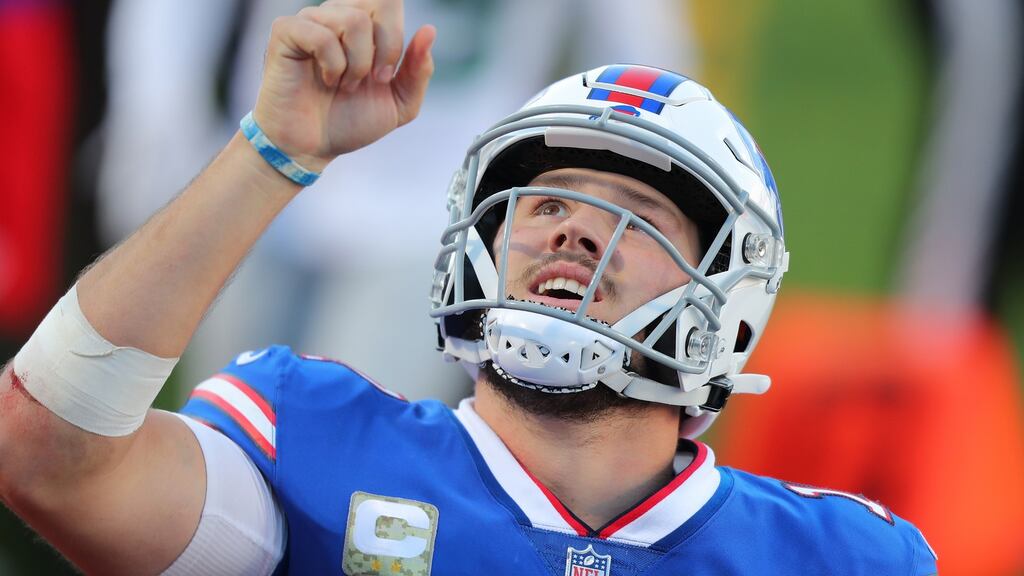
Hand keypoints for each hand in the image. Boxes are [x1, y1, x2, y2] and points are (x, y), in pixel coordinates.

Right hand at [251, 0, 434, 171]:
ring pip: (354, 20)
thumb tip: (429, 30)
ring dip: (357, 64)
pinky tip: (325, 80)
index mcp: (365, 25)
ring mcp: (311, 20)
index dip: (396, 40)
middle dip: (384, 50)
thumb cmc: (349, 122)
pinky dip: (332, 65)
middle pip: (379, 3)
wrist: (312, 147)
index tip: (384, 78)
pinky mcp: (286, 31)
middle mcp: (338, 14)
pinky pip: (321, 34)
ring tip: (343, 84)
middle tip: (369, 81)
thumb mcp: (399, 103)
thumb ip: (418, 70)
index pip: (391, 2)